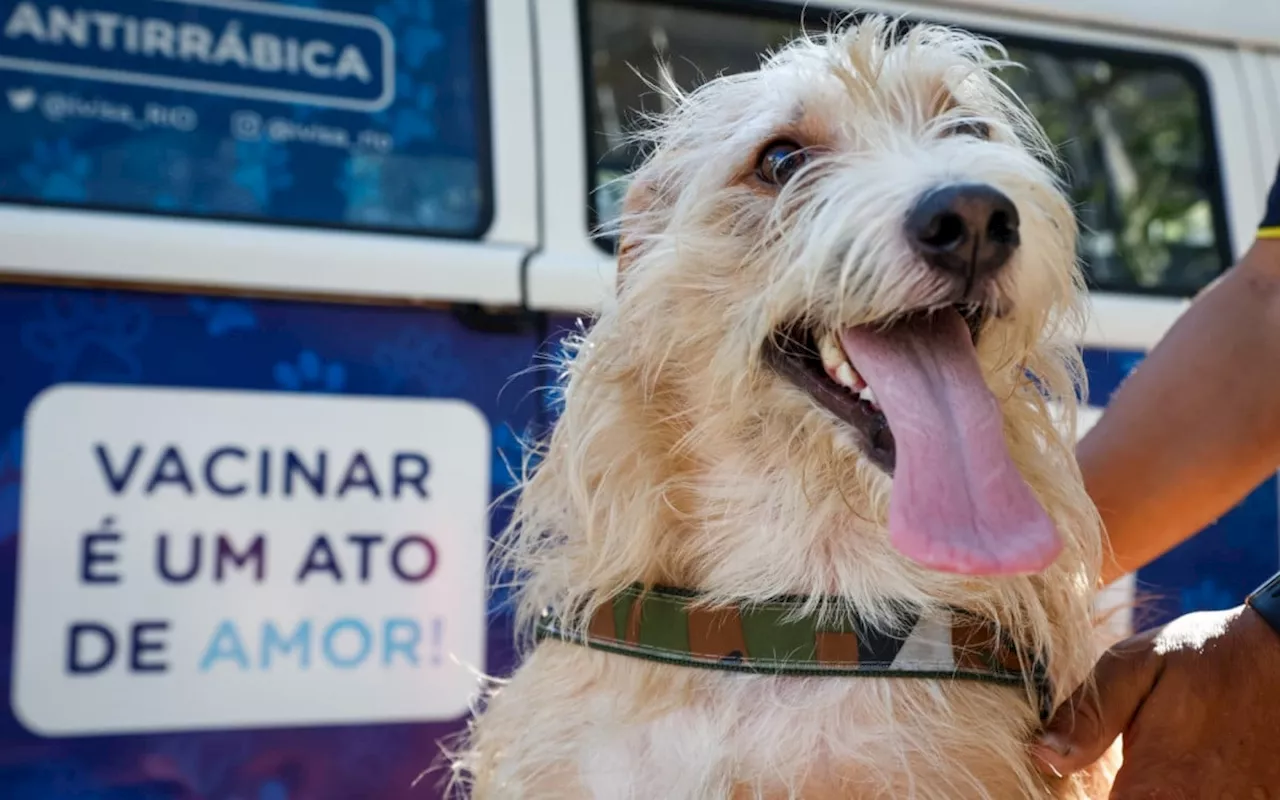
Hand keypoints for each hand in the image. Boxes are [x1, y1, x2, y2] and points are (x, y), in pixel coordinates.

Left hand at [1033, 605, 1279, 796]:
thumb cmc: (1205, 656)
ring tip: (1151, 773)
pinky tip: (1183, 775)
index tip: (1075, 789)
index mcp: (1156, 788)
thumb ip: (1087, 718)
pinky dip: (1186, 796)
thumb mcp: (1133, 668)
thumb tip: (1041, 755)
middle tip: (1119, 775)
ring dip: (1154, 798)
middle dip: (1121, 798)